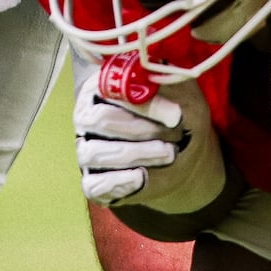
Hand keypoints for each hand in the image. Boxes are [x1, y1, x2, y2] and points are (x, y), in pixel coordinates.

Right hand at [75, 69, 230, 235]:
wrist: (182, 153)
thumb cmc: (174, 116)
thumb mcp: (178, 93)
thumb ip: (163, 85)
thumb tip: (150, 87)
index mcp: (102, 88)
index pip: (111, 90)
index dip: (143, 103)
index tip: (176, 115)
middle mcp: (87, 118)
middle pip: (102, 120)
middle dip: (142, 129)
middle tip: (175, 135)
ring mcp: (87, 150)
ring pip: (96, 153)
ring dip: (138, 153)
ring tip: (169, 154)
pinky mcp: (93, 181)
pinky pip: (94, 185)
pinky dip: (119, 181)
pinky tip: (143, 176)